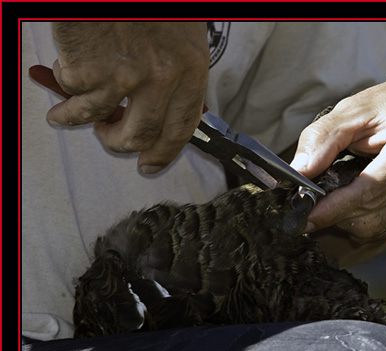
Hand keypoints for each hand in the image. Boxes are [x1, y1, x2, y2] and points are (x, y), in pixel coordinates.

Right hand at [47, 22, 209, 172]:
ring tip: (62, 116)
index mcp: (191, 70)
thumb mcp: (179, 37)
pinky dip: (63, 86)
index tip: (149, 166)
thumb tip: (158, 111)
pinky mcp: (92, 69)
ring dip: (76, 120)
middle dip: (117, 143)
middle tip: (105, 136)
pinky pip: (74, 94)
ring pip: (99, 120)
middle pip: (140, 136)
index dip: (164, 153)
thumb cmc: (151, 3)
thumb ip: (175, 75)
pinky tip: (60, 72)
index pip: (182, 129)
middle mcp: (164, 78)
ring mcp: (127, 76)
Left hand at [291, 76, 385, 265]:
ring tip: (332, 196)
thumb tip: (299, 172)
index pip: (368, 192)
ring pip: (375, 227)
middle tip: (309, 205)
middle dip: (334, 215)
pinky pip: (385, 226)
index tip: (304, 217)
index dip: (333, 208)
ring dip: (346, 218)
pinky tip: (354, 198)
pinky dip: (362, 217)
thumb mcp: (355, 108)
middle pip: (370, 217)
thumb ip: (323, 138)